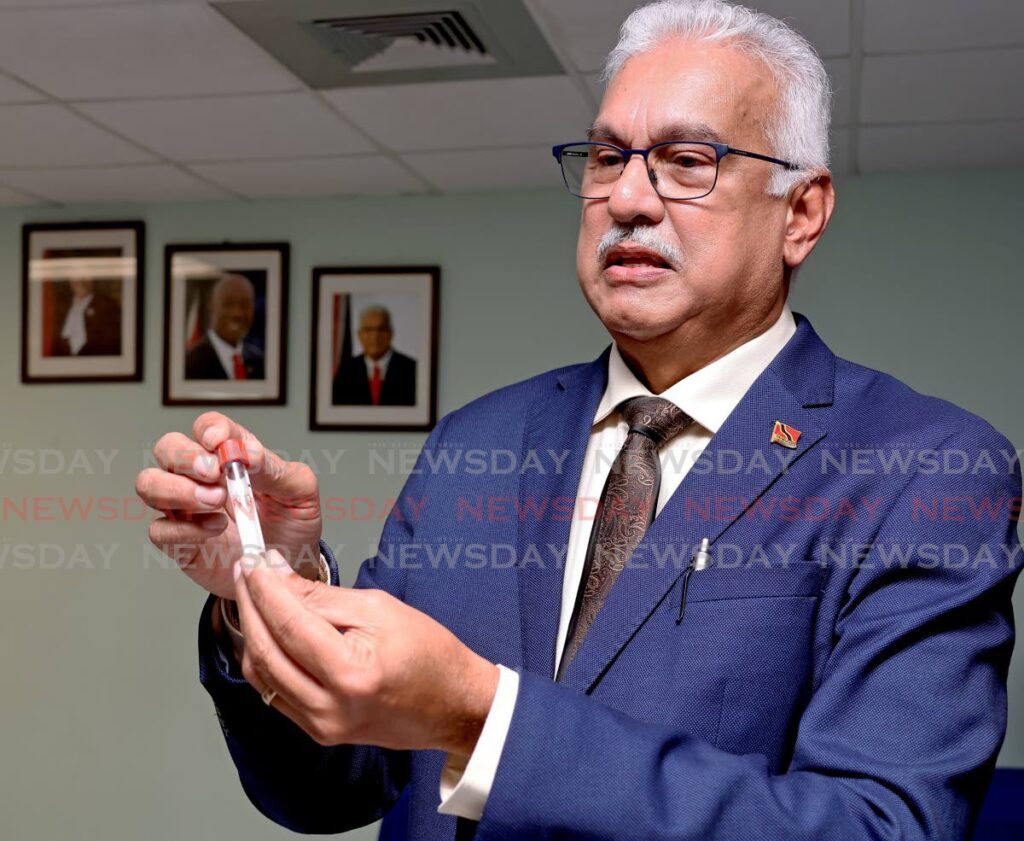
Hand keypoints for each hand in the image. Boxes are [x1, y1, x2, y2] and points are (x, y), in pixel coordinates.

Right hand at [136, 413, 321, 598]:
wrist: (291, 565)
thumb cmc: (293, 522)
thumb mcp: (300, 491)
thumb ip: (276, 469)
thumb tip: (249, 454)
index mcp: (231, 455)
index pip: (207, 427)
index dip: (208, 429)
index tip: (218, 442)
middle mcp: (200, 476)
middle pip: (167, 447)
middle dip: (185, 457)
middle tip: (213, 474)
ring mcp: (186, 507)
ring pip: (149, 483)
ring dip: (178, 490)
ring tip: (216, 503)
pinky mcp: (179, 540)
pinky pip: (158, 529)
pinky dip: (183, 529)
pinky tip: (214, 530)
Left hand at [233, 550, 499, 756]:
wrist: (454, 705)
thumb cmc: (429, 653)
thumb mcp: (379, 609)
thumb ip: (323, 597)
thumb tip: (279, 576)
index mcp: (350, 673)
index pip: (289, 625)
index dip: (264, 589)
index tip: (252, 562)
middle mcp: (329, 707)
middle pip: (266, 651)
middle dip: (250, 606)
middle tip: (245, 572)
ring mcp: (321, 725)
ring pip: (262, 675)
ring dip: (252, 632)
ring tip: (254, 596)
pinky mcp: (318, 731)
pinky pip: (275, 692)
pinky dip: (264, 658)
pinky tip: (267, 630)